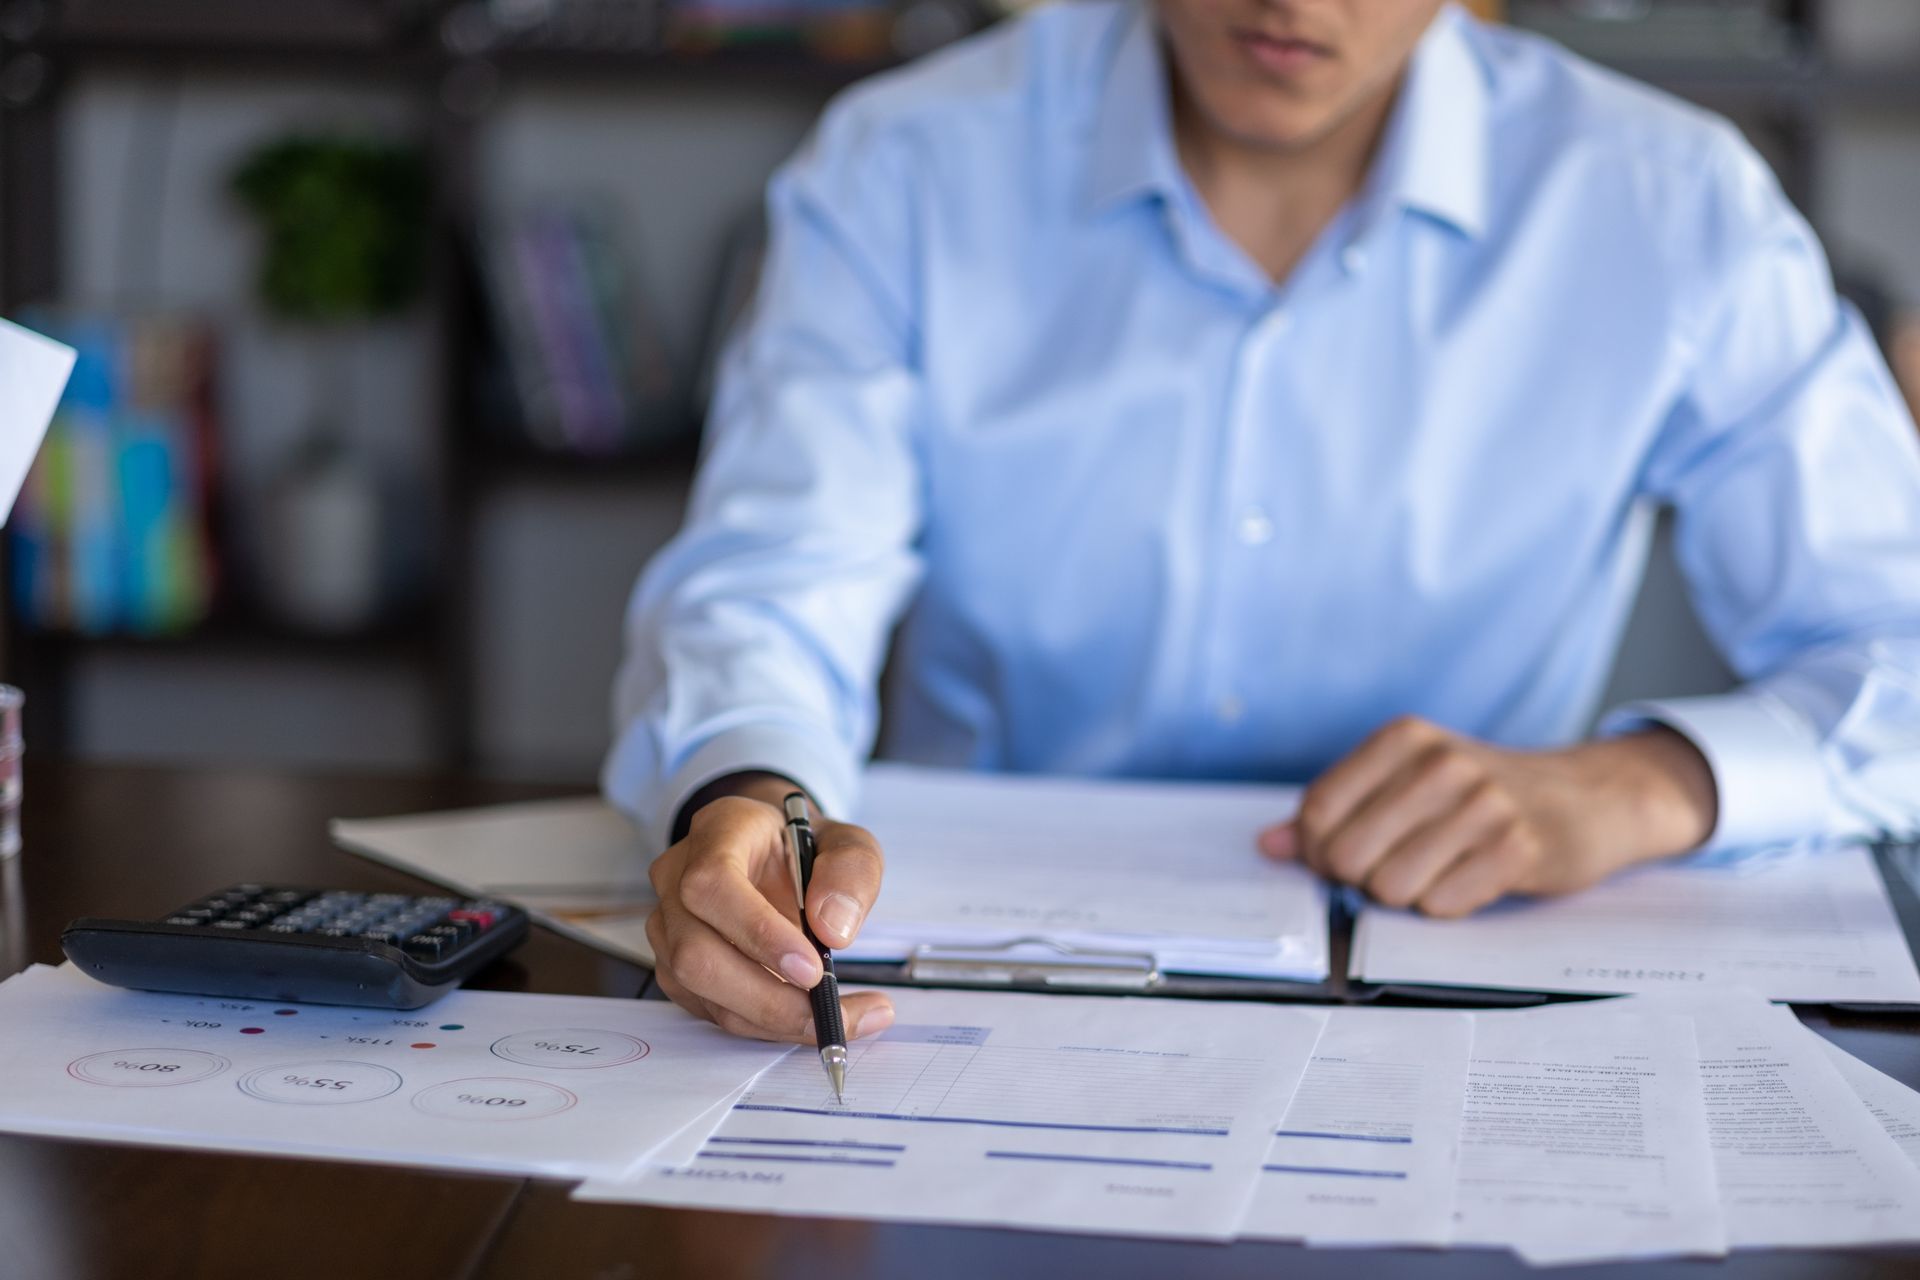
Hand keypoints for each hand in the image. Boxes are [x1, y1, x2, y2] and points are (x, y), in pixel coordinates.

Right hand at [646, 774, 894, 1042]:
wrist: (775, 856)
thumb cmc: (806, 849)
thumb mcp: (849, 844)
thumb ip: (850, 873)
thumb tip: (832, 929)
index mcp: (719, 831)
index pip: (712, 883)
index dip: (757, 932)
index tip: (812, 968)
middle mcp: (677, 877)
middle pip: (695, 952)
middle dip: (767, 996)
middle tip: (833, 1012)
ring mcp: (669, 925)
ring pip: (700, 989)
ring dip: (770, 1018)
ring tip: (836, 1019)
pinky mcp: (676, 967)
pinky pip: (710, 1010)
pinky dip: (763, 1025)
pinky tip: (806, 1017)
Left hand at [1258, 717, 1717, 916]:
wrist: (1588, 798)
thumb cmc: (1482, 795)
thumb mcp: (1407, 782)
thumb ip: (1336, 810)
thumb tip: (1269, 844)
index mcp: (1404, 739)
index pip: (1318, 811)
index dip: (1317, 852)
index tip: (1339, 860)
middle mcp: (1441, 763)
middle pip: (1345, 855)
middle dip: (1359, 879)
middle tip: (1394, 869)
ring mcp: (1483, 805)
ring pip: (1389, 887)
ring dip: (1405, 896)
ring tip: (1437, 871)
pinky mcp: (1518, 850)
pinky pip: (1440, 906)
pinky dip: (1446, 906)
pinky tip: (1471, 880)